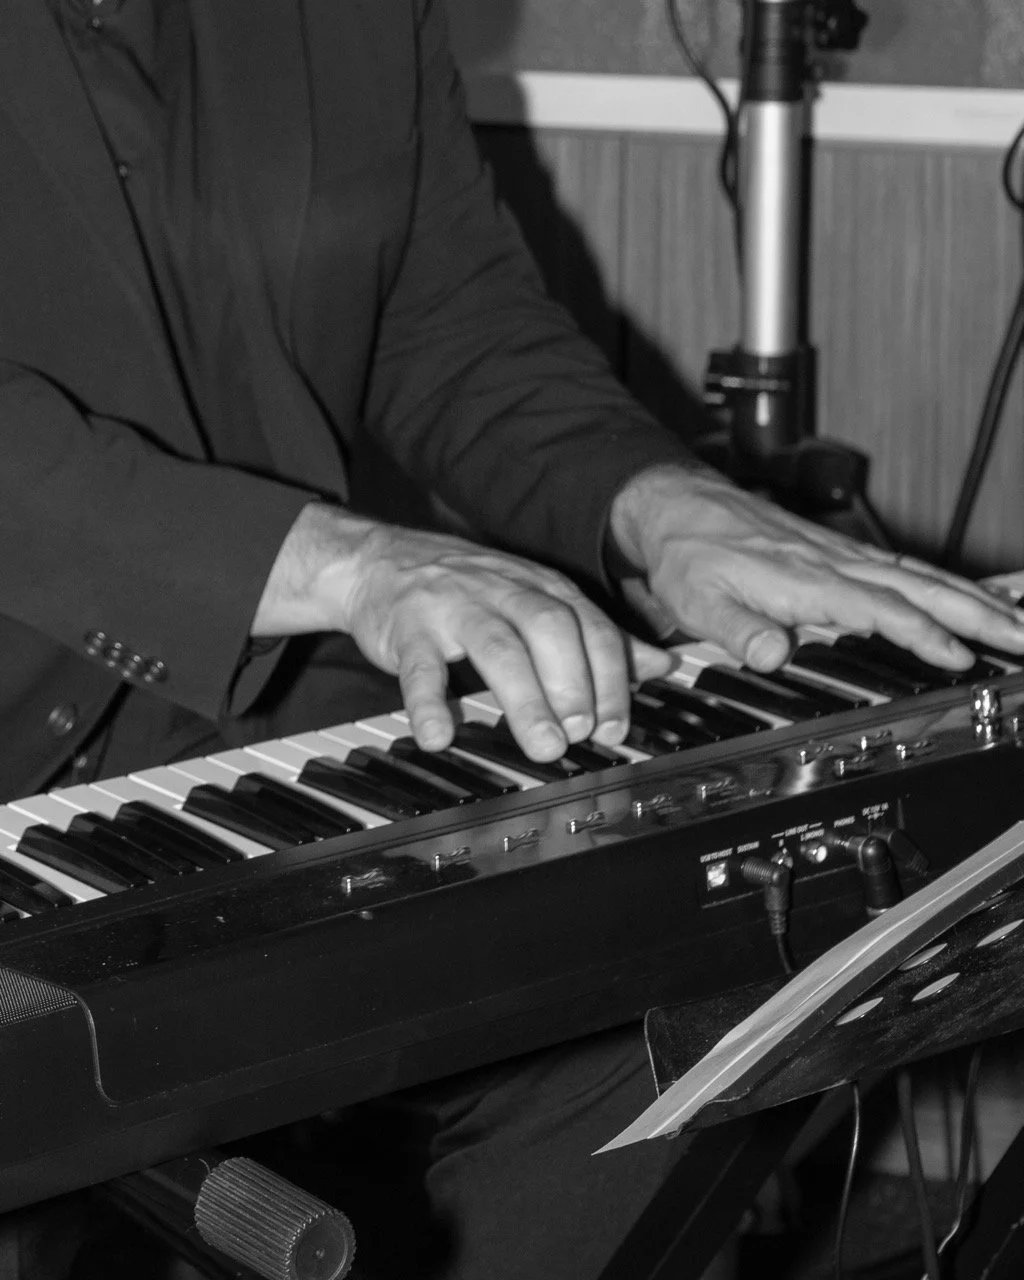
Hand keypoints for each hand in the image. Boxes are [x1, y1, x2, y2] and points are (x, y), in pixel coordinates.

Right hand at [254, 505, 669, 759]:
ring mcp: (454, 606)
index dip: (608, 676)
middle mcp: (503, 590)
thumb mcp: (537, 599)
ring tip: (543, 745)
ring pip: (496, 647)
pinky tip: (439, 734)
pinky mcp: (407, 627)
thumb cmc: (467, 589)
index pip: (588, 626)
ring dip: (524, 699)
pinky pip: (419, 665)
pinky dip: (428, 702)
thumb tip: (660, 663)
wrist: (379, 561)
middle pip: (549, 630)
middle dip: (574, 684)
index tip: (616, 725)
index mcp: (541, 587)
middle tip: (582, 734)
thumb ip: (596, 635)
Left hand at [610, 465, 1023, 669]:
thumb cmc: (688, 554)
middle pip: (919, 587)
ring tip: (1019, 622)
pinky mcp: (840, 553)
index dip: (920, 632)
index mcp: (803, 578)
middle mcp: (831, 562)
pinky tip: (971, 596)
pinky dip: (947, 583)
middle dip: (978, 612)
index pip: (877, 607)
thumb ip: (738, 629)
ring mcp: (840, 555)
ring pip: (921, 576)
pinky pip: (906, 568)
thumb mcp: (696, 600)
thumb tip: (774, 653)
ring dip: (974, 598)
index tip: (957, 655)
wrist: (677, 507)